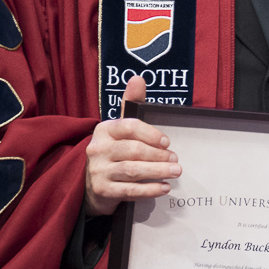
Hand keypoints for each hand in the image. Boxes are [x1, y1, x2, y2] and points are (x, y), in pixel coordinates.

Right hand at [83, 76, 179, 215]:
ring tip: (175, 172)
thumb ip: (132, 104)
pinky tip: (164, 188)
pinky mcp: (102, 190)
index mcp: (104, 129)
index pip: (129, 127)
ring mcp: (98, 171)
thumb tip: (138, 78)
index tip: (167, 142)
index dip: (150, 134)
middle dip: (158, 155)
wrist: (93, 184)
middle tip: (176, 160)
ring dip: (157, 171)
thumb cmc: (115, 151)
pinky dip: (149, 190)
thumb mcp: (121, 127)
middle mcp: (98, 149)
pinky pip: (130, 191)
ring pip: (132, 170)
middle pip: (133, 150)